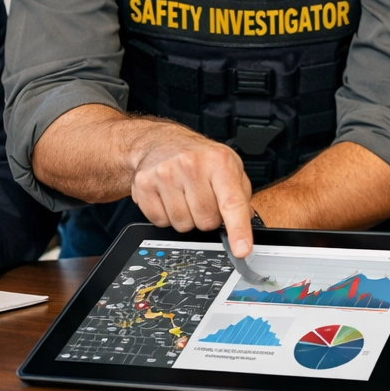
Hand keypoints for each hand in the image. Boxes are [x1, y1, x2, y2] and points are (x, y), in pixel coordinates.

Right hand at [128, 121, 254, 256]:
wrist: (161, 141)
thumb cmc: (199, 156)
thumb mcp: (229, 166)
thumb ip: (240, 196)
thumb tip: (245, 225)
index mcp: (219, 161)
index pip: (232, 202)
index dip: (238, 229)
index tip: (241, 249)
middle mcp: (191, 165)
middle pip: (206, 221)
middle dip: (208, 218)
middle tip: (204, 199)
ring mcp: (165, 173)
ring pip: (183, 225)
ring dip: (187, 218)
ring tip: (185, 196)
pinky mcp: (144, 184)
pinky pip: (160, 221)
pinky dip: (167, 216)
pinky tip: (169, 197)